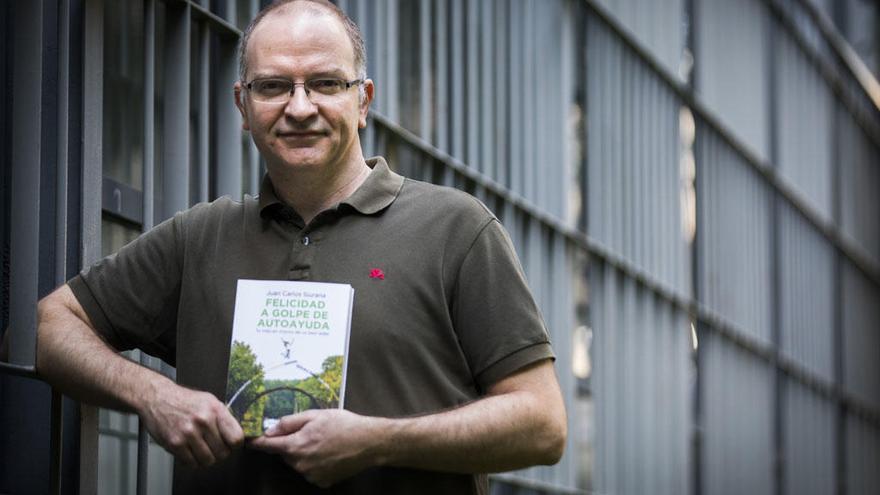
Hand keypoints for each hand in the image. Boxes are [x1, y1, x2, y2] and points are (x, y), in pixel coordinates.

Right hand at [139, 380, 243, 466]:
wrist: (157, 397)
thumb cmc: (183, 400)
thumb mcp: (209, 401)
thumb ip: (223, 418)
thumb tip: (237, 434)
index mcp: (216, 409)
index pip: (236, 438)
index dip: (235, 445)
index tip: (231, 445)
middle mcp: (204, 421)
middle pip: (223, 452)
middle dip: (220, 453)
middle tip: (214, 448)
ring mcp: (189, 433)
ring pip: (208, 461)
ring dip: (206, 459)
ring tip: (201, 450)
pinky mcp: (175, 443)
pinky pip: (191, 463)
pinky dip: (192, 461)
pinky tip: (190, 451)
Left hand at [248, 409, 383, 487]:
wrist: (369, 442)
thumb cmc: (344, 424)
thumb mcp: (315, 415)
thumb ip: (289, 422)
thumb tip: (269, 429)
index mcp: (296, 445)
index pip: (268, 446)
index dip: (258, 442)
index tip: (251, 441)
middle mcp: (301, 464)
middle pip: (285, 454)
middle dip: (291, 443)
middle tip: (309, 431)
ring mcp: (311, 475)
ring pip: (298, 463)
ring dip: (303, 453)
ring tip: (323, 441)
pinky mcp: (322, 482)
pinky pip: (310, 471)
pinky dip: (315, 463)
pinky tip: (329, 453)